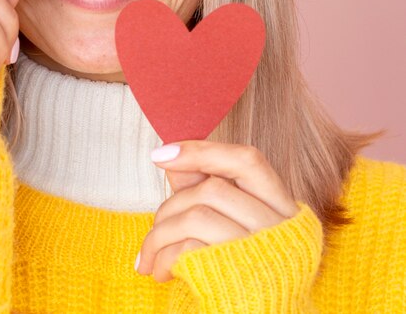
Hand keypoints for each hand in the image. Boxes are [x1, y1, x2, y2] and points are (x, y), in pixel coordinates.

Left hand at [135, 140, 299, 282]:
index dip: (203, 151)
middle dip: (170, 205)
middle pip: (212, 189)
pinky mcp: (243, 281)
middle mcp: (282, 228)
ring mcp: (266, 255)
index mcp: (283, 208)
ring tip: (148, 257)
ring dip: (160, 234)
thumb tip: (169, 156)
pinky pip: (191, 251)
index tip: (160, 154)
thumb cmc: (239, 272)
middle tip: (154, 228)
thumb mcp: (227, 226)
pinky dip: (164, 257)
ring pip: (197, 216)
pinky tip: (159, 272)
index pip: (248, 161)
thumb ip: (203, 189)